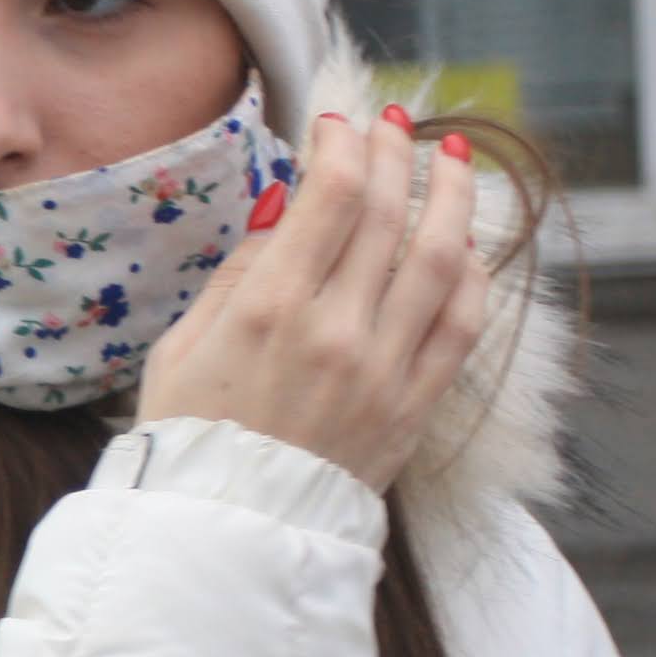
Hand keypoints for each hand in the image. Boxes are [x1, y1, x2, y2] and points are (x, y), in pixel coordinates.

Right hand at [140, 106, 490, 493]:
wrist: (230, 532)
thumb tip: (286, 204)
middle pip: (389, 213)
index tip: (339, 125)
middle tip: (393, 124)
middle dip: (395, 153)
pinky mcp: (414, 405)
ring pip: (441, 258)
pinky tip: (464, 246)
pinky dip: (472, 275)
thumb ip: (241, 271)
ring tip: (454, 159)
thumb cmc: (190, 438)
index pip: (331, 196)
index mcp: (269, 310)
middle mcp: (336, 331)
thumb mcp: (184, 346)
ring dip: (454, 198)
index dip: (343, 146)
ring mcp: (384, 368)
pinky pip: (463, 325)